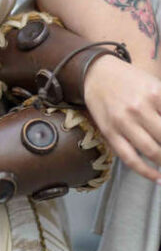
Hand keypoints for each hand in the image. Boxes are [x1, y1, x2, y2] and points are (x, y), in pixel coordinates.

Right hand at [84, 53, 160, 182]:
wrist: (97, 73)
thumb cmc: (130, 81)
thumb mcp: (155, 86)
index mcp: (155, 93)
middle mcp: (139, 107)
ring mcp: (123, 121)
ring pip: (152, 151)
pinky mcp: (110, 132)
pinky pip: (130, 158)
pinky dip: (146, 172)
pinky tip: (158, 178)